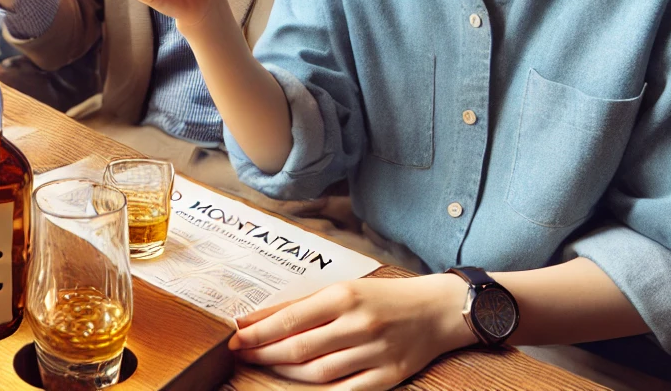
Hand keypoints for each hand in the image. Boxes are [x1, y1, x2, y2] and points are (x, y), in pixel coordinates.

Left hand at [228, 274, 475, 389]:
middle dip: (263, 354)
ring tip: (268, 365)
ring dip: (285, 372)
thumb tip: (253, 319)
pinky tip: (301, 385)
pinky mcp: (388, 377)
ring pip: (317, 372)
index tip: (234, 339)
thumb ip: (299, 306)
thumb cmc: (381, 298)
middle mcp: (359, 325)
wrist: (435, 310)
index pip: (289, 319)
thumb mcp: (342, 290)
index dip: (257, 334)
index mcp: (344, 297)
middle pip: (299, 349)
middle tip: (242, 355)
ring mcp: (375, 353)